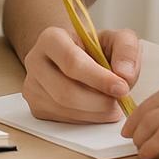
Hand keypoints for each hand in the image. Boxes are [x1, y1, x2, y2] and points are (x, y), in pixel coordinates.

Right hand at [22, 25, 138, 122]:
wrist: (75, 57)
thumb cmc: (95, 48)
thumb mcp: (115, 39)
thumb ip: (126, 49)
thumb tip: (124, 75)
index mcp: (51, 38)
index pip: (72, 61)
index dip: (99, 78)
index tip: (122, 88)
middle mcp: (35, 60)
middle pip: (66, 91)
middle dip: (99, 102)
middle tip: (119, 102)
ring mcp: (32, 86)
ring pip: (64, 109)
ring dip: (95, 113)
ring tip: (111, 104)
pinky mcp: (36, 106)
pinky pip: (63, 120)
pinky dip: (86, 119)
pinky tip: (96, 109)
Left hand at [122, 69, 158, 158]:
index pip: (154, 98)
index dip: (138, 115)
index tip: (132, 127)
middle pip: (149, 109)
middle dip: (135, 127)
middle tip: (129, 141)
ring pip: (154, 122)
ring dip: (141, 139)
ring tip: (138, 150)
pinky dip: (153, 146)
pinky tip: (149, 154)